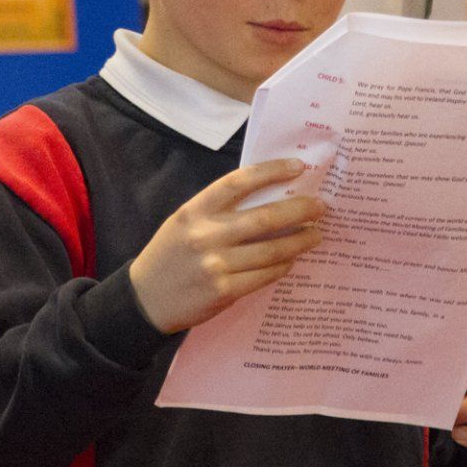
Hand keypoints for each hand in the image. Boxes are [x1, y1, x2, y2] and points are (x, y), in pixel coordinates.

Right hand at [130, 159, 323, 333]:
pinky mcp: (224, 291)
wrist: (146, 299)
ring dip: (299, 241)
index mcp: (195, 211)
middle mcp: (206, 235)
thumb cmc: (170, 255)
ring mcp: (216, 265)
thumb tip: (269, 197)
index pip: (238, 182)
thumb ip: (218, 210)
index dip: (271, 171)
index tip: (298, 167)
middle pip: (264, 218)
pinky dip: (283, 266)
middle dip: (299, 210)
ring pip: (271, 250)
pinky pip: (264, 275)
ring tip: (316, 235)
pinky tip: (292, 260)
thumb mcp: (185, 222)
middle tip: (321, 207)